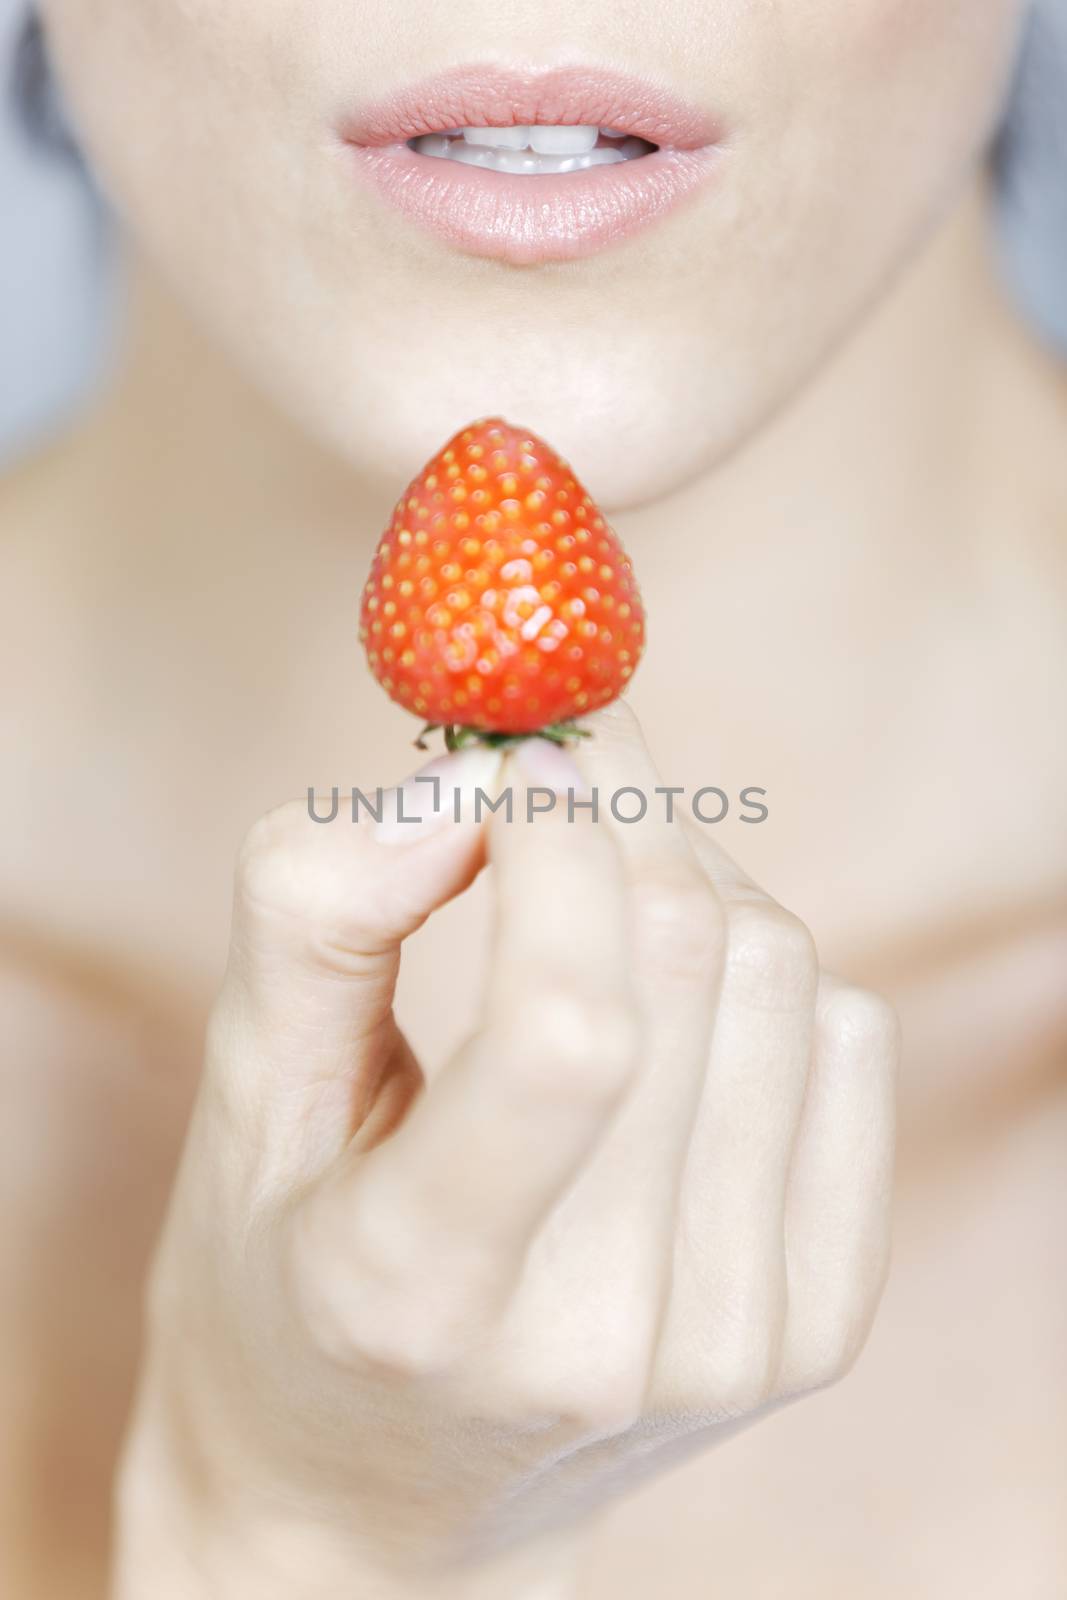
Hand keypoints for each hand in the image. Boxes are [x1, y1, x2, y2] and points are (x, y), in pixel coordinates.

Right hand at [112, 703, 896, 1598]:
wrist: (379, 1503)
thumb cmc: (282, 1279)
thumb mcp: (240, 1101)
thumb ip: (317, 914)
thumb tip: (464, 774)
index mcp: (419, 1292)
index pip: (566, 1030)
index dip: (558, 840)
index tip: (513, 747)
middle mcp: (603, 1336)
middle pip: (686, 965)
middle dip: (616, 810)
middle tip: (544, 773)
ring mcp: (732, 1340)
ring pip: (780, 974)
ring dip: (686, 879)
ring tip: (590, 910)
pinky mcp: (815, 1325)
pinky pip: (849, 1038)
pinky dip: (758, 969)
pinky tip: (668, 1007)